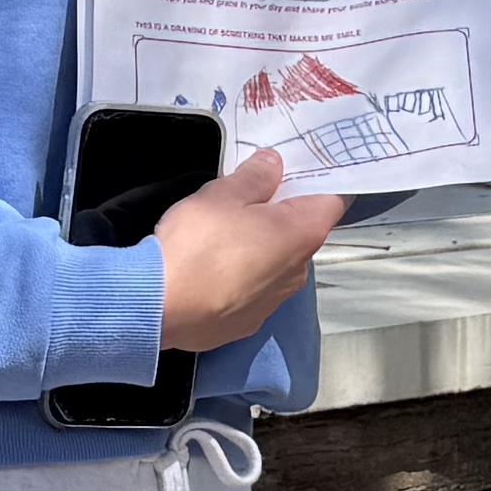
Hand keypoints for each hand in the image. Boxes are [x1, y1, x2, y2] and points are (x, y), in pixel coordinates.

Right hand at [153, 143, 340, 352]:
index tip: (296, 169)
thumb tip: (274, 165)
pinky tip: (209, 271)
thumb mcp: (223, 194)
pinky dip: (238, 278)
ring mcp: (272, 304)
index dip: (318, 181)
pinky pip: (250, 292)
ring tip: (221, 236)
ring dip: (259, 248)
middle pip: (301, 233)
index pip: (332, 200)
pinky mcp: (246, 324)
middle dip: (280, 214)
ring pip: (275, 265)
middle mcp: (298, 273)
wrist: (158, 307)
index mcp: (302, 234)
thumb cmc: (198, 243)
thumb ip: (255, 176)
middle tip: (247, 197)